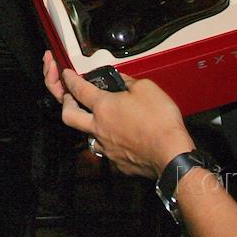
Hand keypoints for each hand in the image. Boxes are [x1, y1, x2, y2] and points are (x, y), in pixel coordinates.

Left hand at [42, 52, 192, 179]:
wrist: (171, 155)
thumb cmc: (160, 121)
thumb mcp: (147, 88)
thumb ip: (128, 82)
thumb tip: (122, 82)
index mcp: (104, 106)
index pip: (78, 89)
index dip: (70, 79)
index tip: (66, 74)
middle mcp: (99, 128)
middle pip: (68, 115)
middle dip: (65, 103)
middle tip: (69, 97)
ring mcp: (106, 147)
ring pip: (87, 135)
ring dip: (88, 125)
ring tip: (99, 118)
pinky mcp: (116, 162)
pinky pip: (106, 149)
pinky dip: (108, 141)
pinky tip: (120, 136)